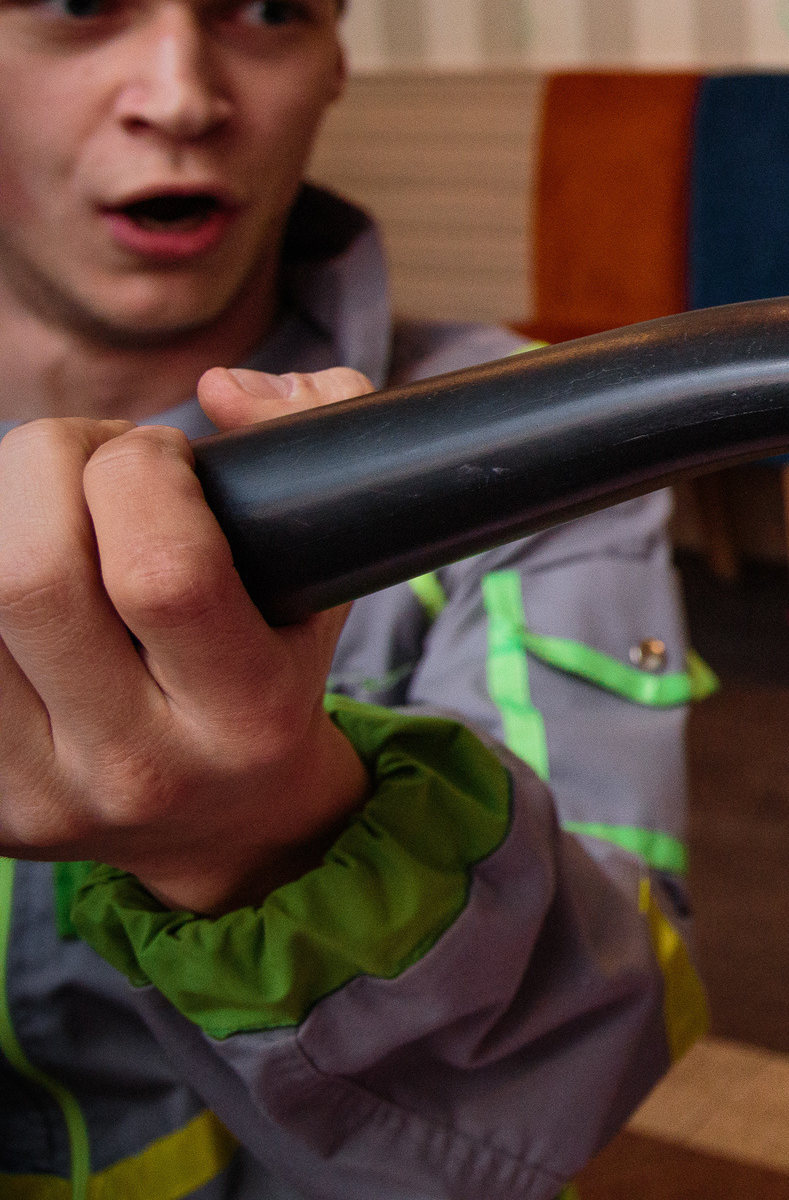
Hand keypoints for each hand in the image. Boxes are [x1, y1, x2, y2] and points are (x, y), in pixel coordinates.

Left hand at [0, 367, 375, 913]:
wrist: (222, 826)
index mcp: (247, 716)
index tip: (163, 454)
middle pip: (29, 576)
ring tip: (40, 508)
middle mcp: (138, 766)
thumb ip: (320, 442)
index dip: (143, 472)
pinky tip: (13, 559)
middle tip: (79, 459)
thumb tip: (224, 392)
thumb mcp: (327, 575)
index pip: (163, 572)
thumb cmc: (272, 668)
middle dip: (40, 467)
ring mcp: (37, 792)